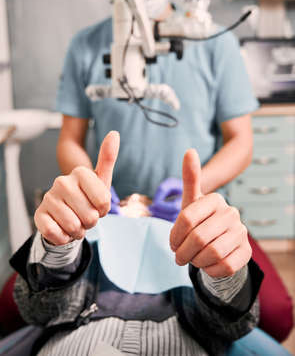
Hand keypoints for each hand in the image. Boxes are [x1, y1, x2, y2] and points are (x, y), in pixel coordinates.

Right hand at [34, 131, 119, 245]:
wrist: (66, 214)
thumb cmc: (87, 196)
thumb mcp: (102, 180)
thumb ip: (108, 158)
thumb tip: (114, 133)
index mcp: (80, 172)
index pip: (104, 202)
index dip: (104, 210)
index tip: (97, 204)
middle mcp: (62, 182)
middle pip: (90, 216)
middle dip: (91, 222)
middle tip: (85, 214)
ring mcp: (48, 197)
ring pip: (74, 226)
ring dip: (78, 231)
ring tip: (75, 221)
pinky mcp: (39, 215)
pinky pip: (57, 234)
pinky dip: (64, 238)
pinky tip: (62, 228)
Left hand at [169, 149, 251, 277]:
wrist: (217, 243)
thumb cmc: (199, 221)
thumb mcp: (191, 202)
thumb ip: (190, 178)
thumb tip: (189, 150)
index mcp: (215, 199)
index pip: (186, 218)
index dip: (174, 236)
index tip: (172, 243)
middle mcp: (231, 213)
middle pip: (198, 238)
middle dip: (183, 251)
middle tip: (179, 256)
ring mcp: (241, 232)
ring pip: (211, 253)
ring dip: (196, 261)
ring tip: (193, 259)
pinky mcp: (246, 252)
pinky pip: (223, 266)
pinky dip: (210, 269)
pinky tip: (207, 263)